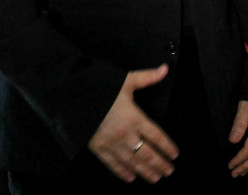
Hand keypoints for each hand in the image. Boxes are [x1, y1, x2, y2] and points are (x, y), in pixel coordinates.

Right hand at [87, 64, 178, 183]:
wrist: (73, 98)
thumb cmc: (100, 89)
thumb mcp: (126, 80)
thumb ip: (147, 77)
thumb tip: (163, 70)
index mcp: (134, 117)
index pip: (156, 135)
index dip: (167, 146)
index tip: (174, 154)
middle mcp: (124, 133)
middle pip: (147, 153)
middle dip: (159, 163)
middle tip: (168, 170)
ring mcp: (111, 143)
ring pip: (132, 162)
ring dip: (145, 171)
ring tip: (155, 178)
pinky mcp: (98, 148)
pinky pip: (112, 164)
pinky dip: (122, 172)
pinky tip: (130, 177)